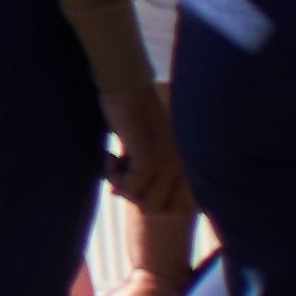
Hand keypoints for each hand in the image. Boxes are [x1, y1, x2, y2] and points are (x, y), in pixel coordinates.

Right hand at [104, 103, 188, 228]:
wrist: (126, 86)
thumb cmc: (129, 111)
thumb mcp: (142, 146)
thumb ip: (142, 171)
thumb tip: (117, 194)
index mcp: (186, 164)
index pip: (182, 207)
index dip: (151, 202)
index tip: (129, 182)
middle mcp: (184, 168)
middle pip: (162, 210)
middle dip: (135, 197)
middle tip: (118, 173)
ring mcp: (170, 166)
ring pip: (147, 205)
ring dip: (123, 187)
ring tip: (114, 161)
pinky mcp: (151, 161)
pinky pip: (130, 188)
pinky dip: (112, 175)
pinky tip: (109, 153)